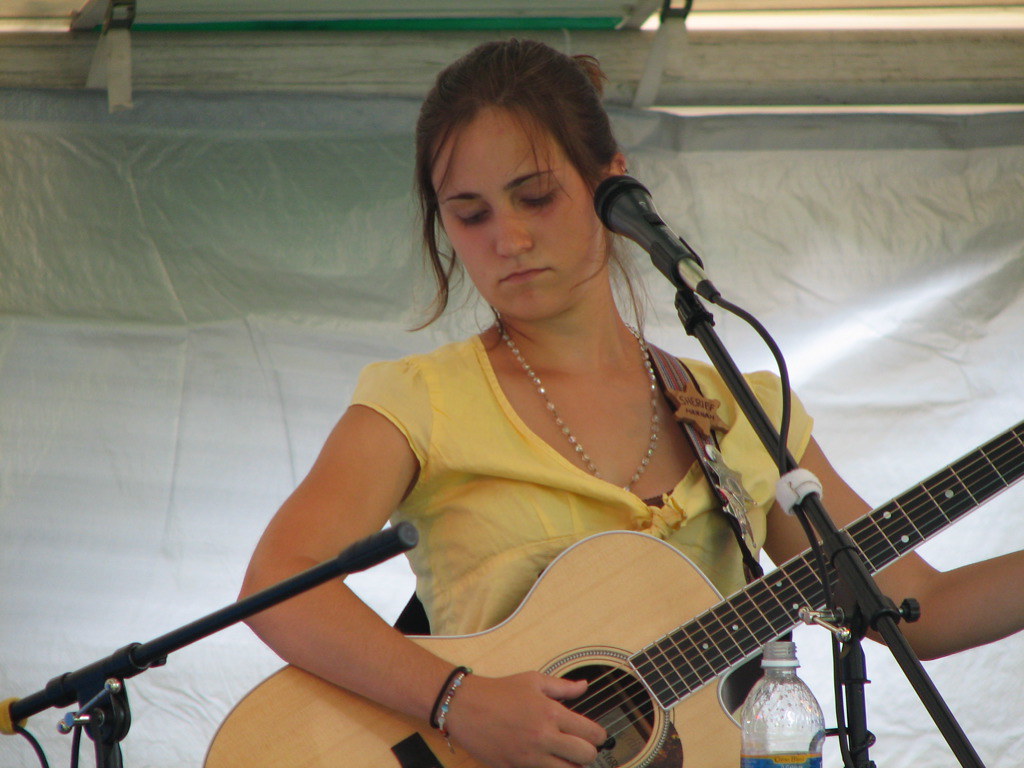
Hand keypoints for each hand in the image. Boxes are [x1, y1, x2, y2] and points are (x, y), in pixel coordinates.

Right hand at [445, 671, 606, 767]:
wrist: (465, 706)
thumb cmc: (499, 691)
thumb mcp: (533, 680)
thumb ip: (562, 686)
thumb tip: (584, 686)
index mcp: (551, 712)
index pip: (591, 733)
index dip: (599, 736)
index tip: (596, 736)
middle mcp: (543, 736)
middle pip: (585, 757)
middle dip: (588, 753)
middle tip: (581, 748)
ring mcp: (529, 756)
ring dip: (570, 766)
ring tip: (564, 757)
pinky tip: (545, 760)